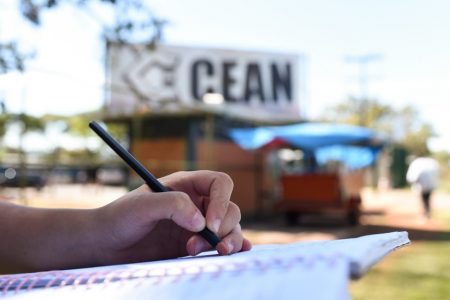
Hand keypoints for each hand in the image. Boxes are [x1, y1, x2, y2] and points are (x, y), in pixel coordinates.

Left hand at [92, 170, 251, 264]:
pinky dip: (233, 247)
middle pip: (229, 208)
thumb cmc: (120, 217)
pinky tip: (237, 251)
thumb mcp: (142, 206)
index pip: (219, 184)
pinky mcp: (194, 245)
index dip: (222, 201)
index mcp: (186, 185)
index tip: (209, 223)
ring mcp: (196, 225)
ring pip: (229, 228)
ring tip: (215, 253)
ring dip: (228, 240)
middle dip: (223, 226)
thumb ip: (172, 205)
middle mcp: (196, 204)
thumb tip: (201, 222)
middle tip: (198, 243)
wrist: (106, 245)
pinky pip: (220, 244)